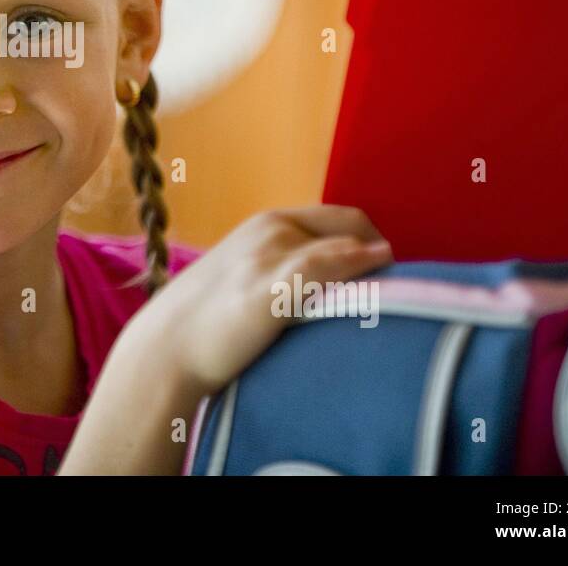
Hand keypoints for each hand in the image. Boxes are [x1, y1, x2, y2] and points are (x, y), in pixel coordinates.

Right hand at [124, 205, 392, 395]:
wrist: (165, 350)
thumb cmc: (206, 321)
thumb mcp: (246, 275)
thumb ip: (283, 266)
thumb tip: (328, 281)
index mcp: (265, 223)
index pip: (340, 217)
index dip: (370, 241)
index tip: (387, 271)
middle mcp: (269, 230)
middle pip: (349, 226)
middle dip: (379, 250)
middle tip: (399, 285)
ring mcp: (268, 257)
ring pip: (341, 245)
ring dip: (376, 264)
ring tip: (402, 292)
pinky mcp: (268, 290)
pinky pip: (324, 269)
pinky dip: (356, 270)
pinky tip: (378, 287)